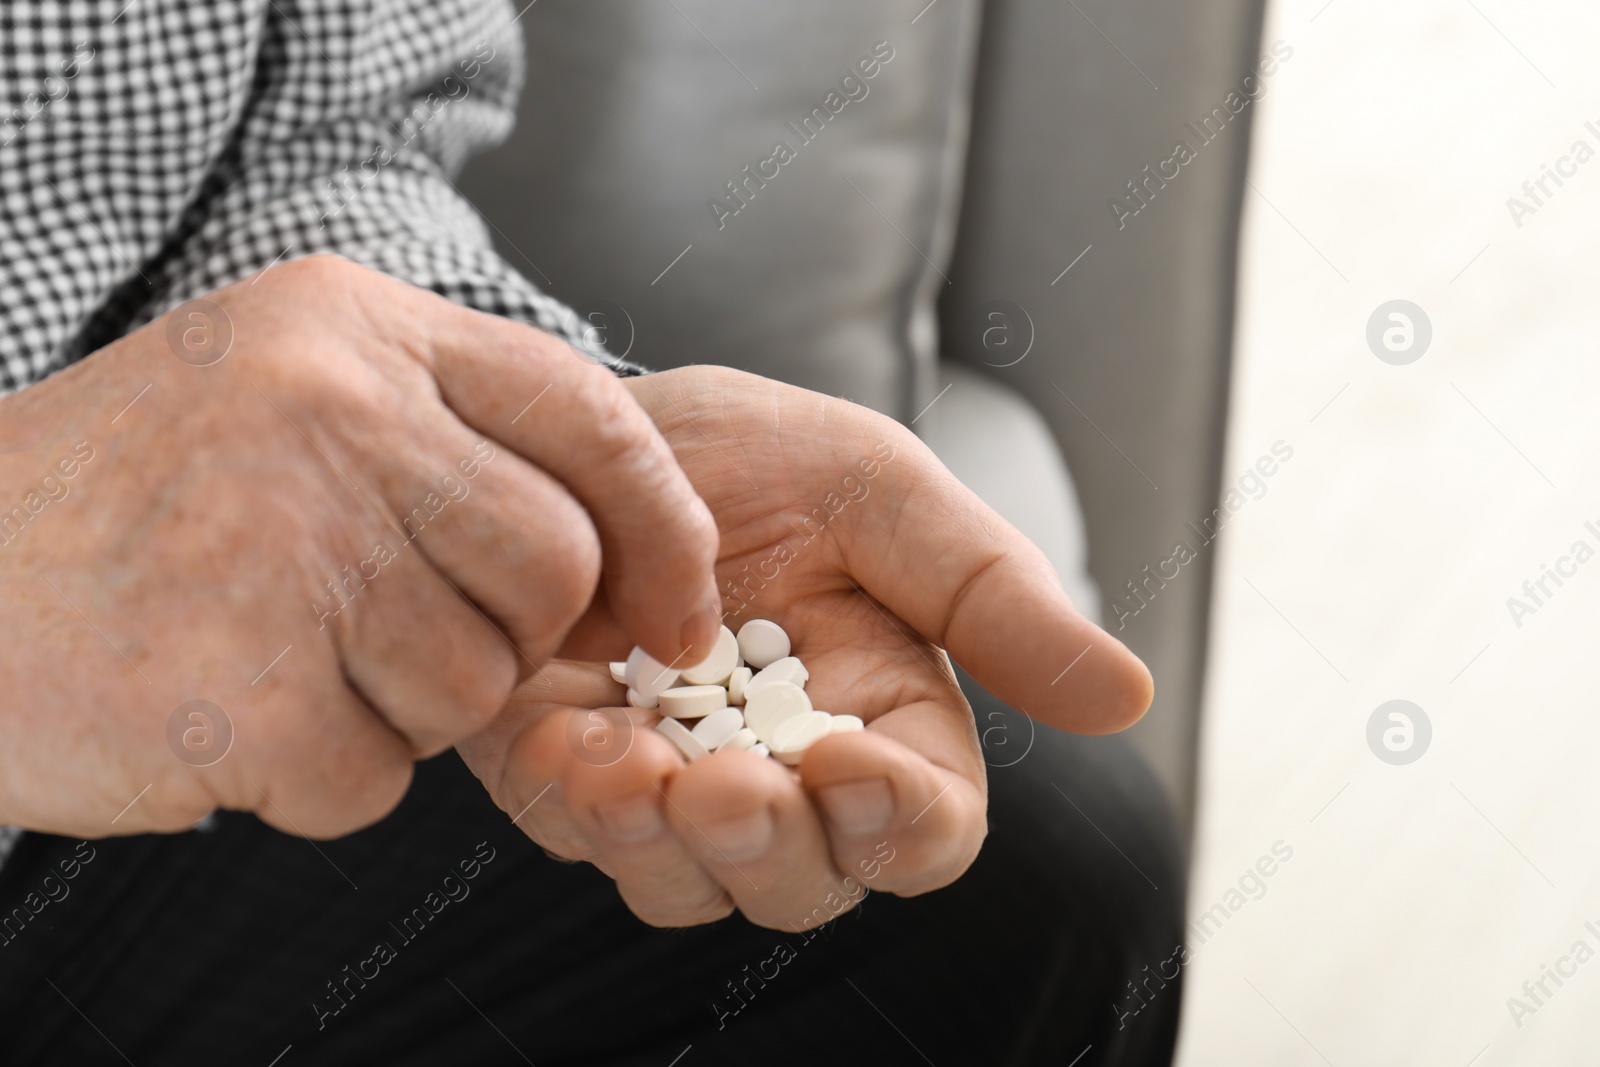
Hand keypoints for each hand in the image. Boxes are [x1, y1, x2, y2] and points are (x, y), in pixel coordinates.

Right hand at [0, 255, 719, 837]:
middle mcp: (330, 413)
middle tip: (393, 630)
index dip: (663, 526)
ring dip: (398, 706)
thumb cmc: (133, 499)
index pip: (591, 416)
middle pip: (554, 568)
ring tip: (277, 652)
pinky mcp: (241, 689)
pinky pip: (379, 777)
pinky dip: (319, 773)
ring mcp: (283, 545)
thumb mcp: (288, 390)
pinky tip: (226, 710)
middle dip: (506, 632)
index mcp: (354, 328)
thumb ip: (454, 442)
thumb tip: (638, 563)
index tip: (678, 610)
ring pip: (473, 688)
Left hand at [459, 365, 1152, 928]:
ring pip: (689, 888)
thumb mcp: (880, 491)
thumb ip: (990, 596)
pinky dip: (572, 803)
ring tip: (620, 757)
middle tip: (722, 787)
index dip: (902, 822)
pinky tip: (565, 736)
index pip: (926, 826)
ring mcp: (671, 783)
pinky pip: (576, 836)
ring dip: (659, 844)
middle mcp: (782, 773)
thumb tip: (1129, 697)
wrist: (594, 429)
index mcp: (882, 712)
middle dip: (770, 850)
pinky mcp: (568, 773)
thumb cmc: (751, 455)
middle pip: (809, 884)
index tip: (848, 761)